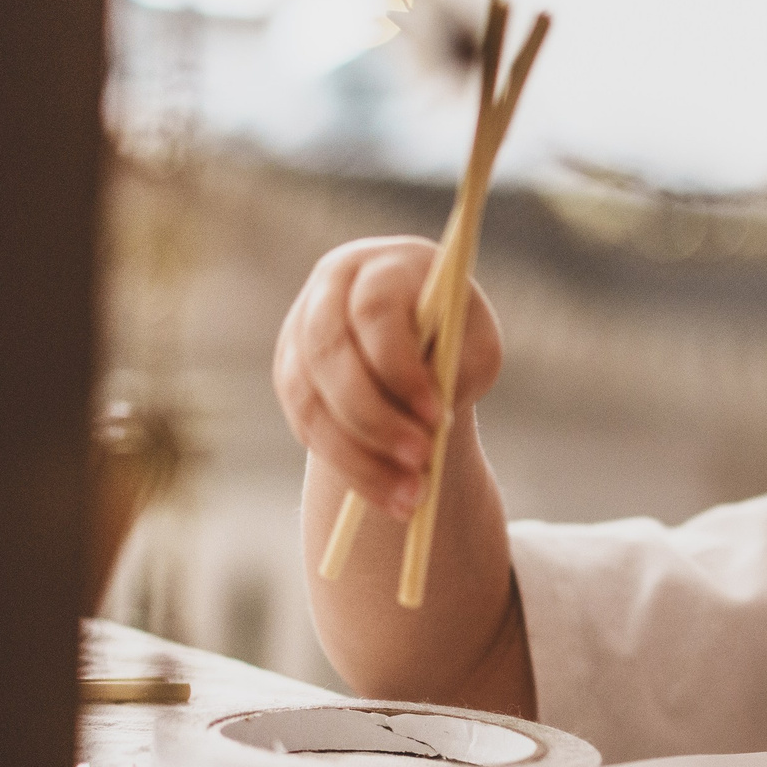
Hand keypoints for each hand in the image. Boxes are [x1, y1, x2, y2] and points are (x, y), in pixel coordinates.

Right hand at [272, 236, 504, 521]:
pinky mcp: (290, 376)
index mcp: (380, 268)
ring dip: (360, 457)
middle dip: (376, 418)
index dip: (400, 368)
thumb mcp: (475, 346)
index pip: (374, 312)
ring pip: (312, 400)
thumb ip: (461, 366)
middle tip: (422, 462)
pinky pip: (308, 427)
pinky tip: (388, 496)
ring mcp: (299, 332)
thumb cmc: (455, 337)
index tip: (440, 417)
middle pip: (330, 356)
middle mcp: (329, 292)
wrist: (415, 340)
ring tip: (411, 498)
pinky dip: (349, 466)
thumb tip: (434, 414)